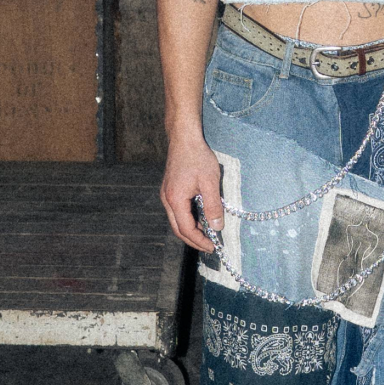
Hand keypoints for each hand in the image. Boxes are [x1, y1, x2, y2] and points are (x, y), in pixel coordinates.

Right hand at [160, 134, 223, 252]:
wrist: (184, 138)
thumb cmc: (198, 157)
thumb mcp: (210, 182)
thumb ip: (213, 206)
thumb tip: (217, 226)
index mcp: (175, 200)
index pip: (186, 229)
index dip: (199, 241)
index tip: (213, 246)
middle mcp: (167, 200)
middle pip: (178, 229)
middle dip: (194, 240)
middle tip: (209, 245)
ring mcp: (166, 194)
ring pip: (176, 220)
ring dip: (191, 230)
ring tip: (207, 234)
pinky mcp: (170, 189)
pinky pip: (177, 211)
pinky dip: (188, 219)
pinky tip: (199, 217)